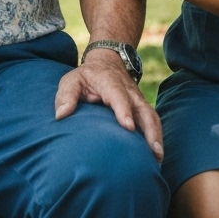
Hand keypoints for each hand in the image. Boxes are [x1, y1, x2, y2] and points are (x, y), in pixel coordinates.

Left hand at [54, 47, 163, 161]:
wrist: (107, 61)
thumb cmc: (87, 76)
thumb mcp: (72, 80)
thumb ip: (66, 95)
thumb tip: (61, 115)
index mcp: (110, 83)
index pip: (119, 96)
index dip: (124, 110)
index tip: (128, 126)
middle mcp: (128, 91)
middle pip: (143, 109)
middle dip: (150, 130)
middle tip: (153, 151)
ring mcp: (138, 99)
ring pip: (151, 117)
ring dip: (156, 136)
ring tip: (158, 158)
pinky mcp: (142, 107)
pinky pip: (152, 121)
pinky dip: (157, 136)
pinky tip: (156, 156)